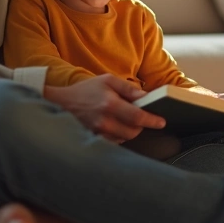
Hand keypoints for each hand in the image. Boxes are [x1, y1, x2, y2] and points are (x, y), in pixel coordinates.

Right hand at [43, 74, 164, 143]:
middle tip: (138, 115)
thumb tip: (147, 96)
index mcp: (110, 104)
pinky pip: (115, 141)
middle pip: (134, 131)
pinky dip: (119, 134)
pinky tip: (115, 125)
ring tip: (124, 118)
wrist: (62, 103)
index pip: (137, 117)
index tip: (161, 122)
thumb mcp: (108, 80)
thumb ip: (128, 89)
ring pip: (125, 138)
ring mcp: (98, 132)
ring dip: (130, 130)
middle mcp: (105, 121)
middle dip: (140, 125)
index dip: (152, 121)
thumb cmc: (86, 90)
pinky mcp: (95, 139)